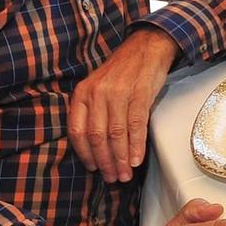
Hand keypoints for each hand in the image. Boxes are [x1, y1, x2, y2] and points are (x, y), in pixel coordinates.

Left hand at [68, 25, 177, 183]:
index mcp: (83, 94)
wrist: (147, 47)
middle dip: (105, 162)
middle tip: (112, 178)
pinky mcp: (139, 94)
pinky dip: (136, 146)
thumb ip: (93, 111)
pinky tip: (136, 160)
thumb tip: (96, 146)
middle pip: (97, 137)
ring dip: (121, 159)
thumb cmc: (123, 71)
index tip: (93, 168)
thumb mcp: (98, 87)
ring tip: (125, 174)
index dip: (85, 154)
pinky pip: (136, 126)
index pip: (77, 131)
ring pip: (116, 134)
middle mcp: (97, 94)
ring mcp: (118, 93)